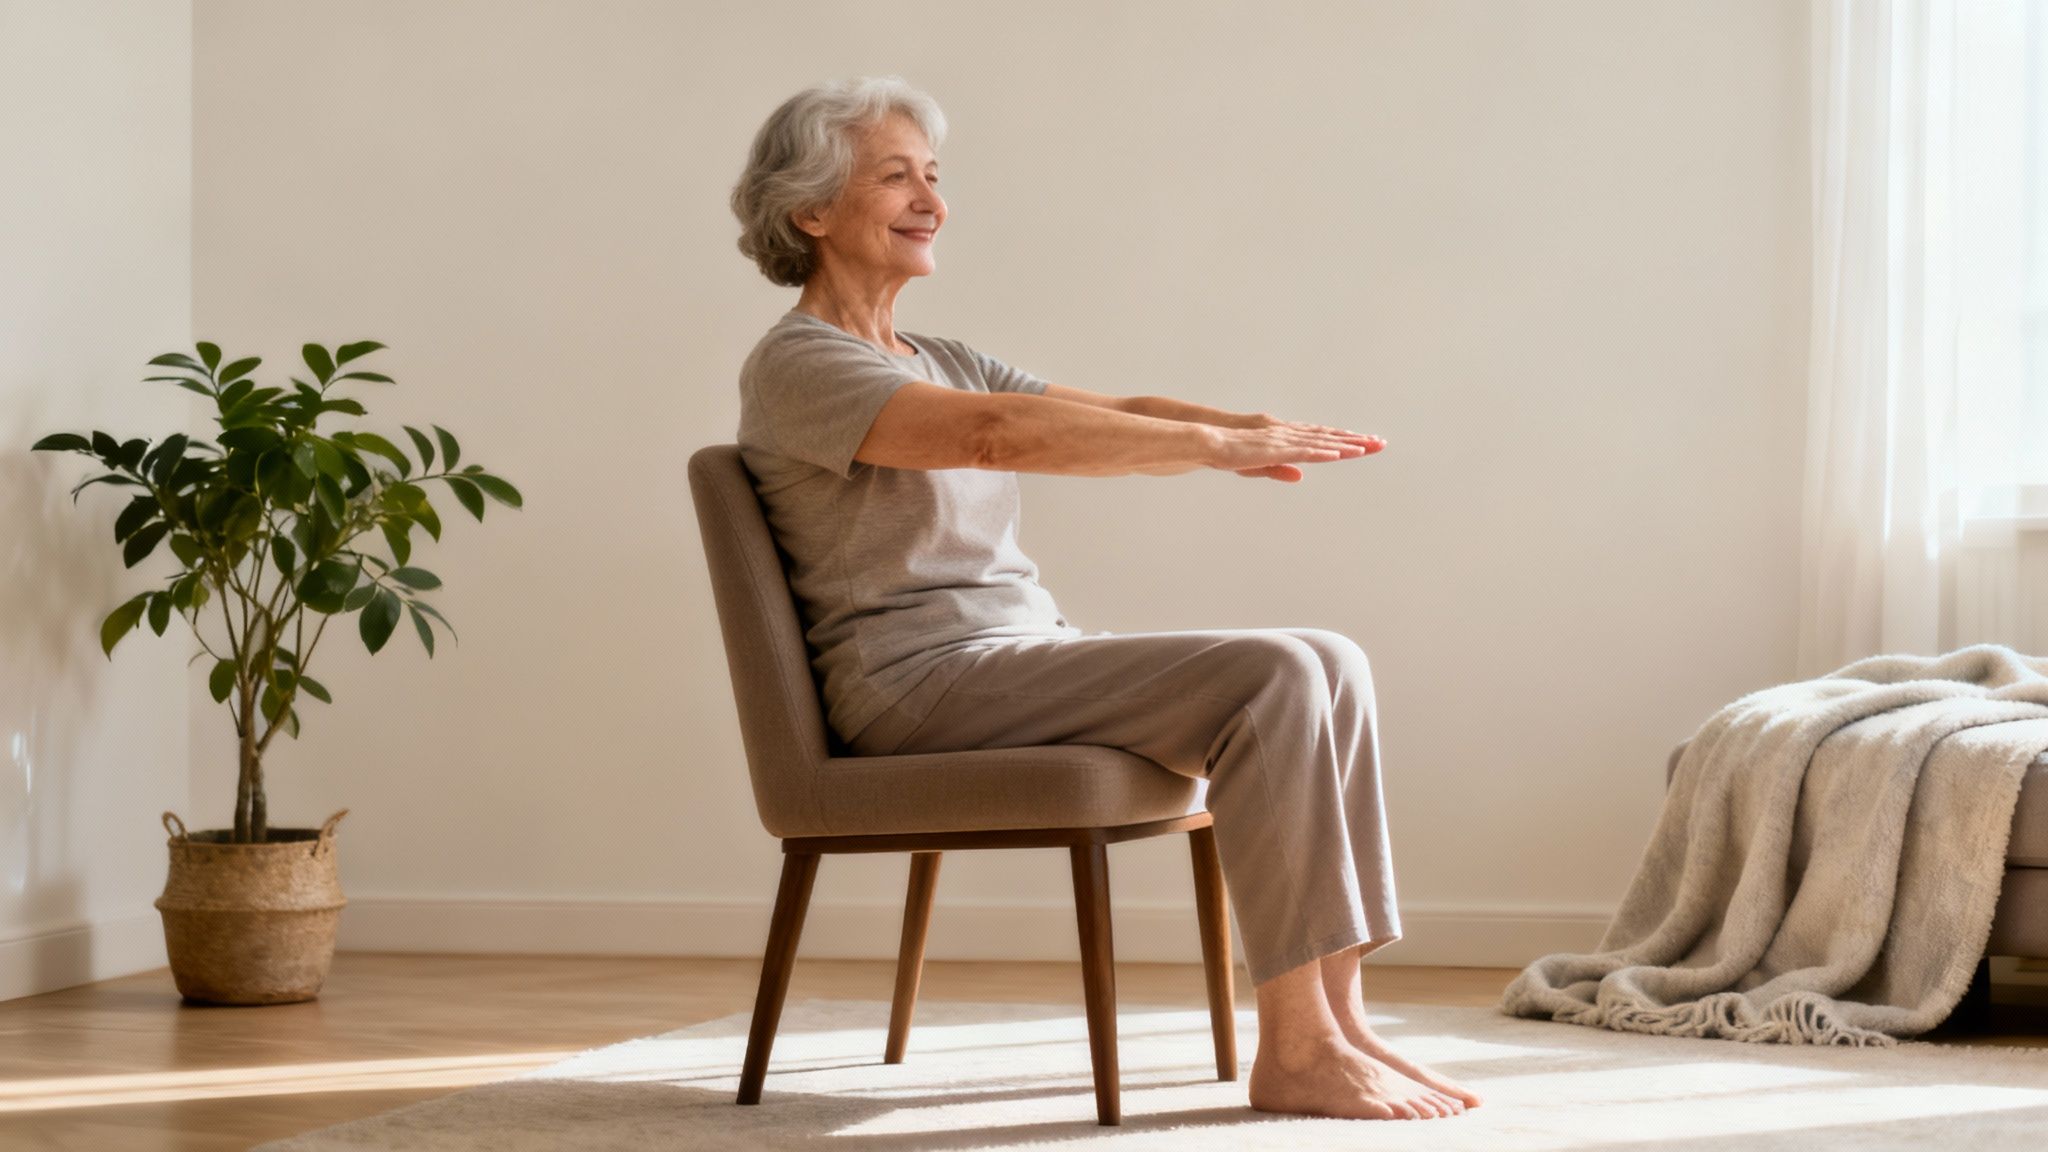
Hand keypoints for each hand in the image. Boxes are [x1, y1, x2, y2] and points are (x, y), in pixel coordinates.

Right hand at [1211, 414, 1385, 481]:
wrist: (1210, 444)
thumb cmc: (1230, 454)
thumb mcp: (1260, 466)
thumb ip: (1281, 469)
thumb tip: (1300, 476)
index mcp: (1287, 438)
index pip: (1322, 438)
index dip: (1345, 440)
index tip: (1365, 442)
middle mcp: (1291, 435)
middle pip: (1330, 437)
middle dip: (1356, 440)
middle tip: (1381, 442)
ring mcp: (1286, 440)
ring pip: (1323, 442)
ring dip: (1347, 444)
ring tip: (1370, 447)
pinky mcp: (1278, 449)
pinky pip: (1306, 451)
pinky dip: (1325, 451)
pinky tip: (1341, 453)